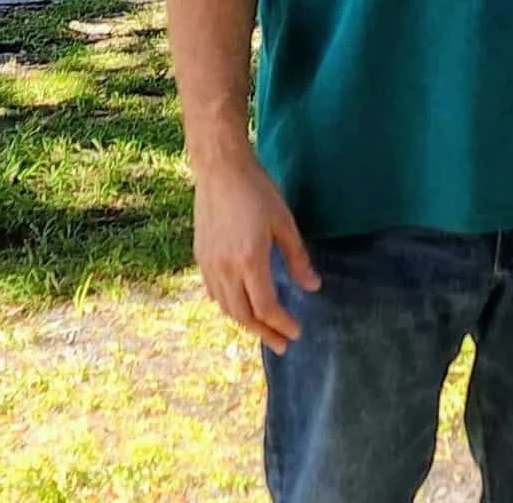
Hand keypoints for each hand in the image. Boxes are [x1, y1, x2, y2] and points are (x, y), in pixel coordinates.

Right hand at [193, 151, 321, 353]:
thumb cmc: (257, 190)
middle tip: (282, 344)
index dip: (282, 323)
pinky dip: (229, 306)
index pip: (267, 306)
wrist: (220, 168)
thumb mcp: (284, 221)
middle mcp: (226, 269)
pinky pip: (214, 293)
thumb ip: (297, 258)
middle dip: (265, 333)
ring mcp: (209, 265)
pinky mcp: (200, 257)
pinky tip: (240, 306)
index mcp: (250, 260)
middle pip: (244, 315)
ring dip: (246, 323)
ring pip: (227, 308)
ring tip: (263, 330)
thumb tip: (313, 287)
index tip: (296, 332)